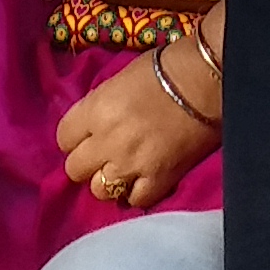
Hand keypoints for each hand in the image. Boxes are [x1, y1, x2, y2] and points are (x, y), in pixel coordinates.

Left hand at [49, 33, 218, 211]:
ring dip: (109, 181)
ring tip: (123, 170)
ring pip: (100, 191)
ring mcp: (132, 165)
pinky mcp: (159, 181)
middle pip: (75, 169)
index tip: (87, 135)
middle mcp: (107, 141)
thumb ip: (99, 107)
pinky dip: (136, 193)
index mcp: (95, 110)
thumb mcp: (118, 81)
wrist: (206, 80)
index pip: (63, 138)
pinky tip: (143, 180)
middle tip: (104, 154)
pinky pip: (134, 201)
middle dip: (88, 161)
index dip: (74, 138)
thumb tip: (93, 125)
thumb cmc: (163, 68)